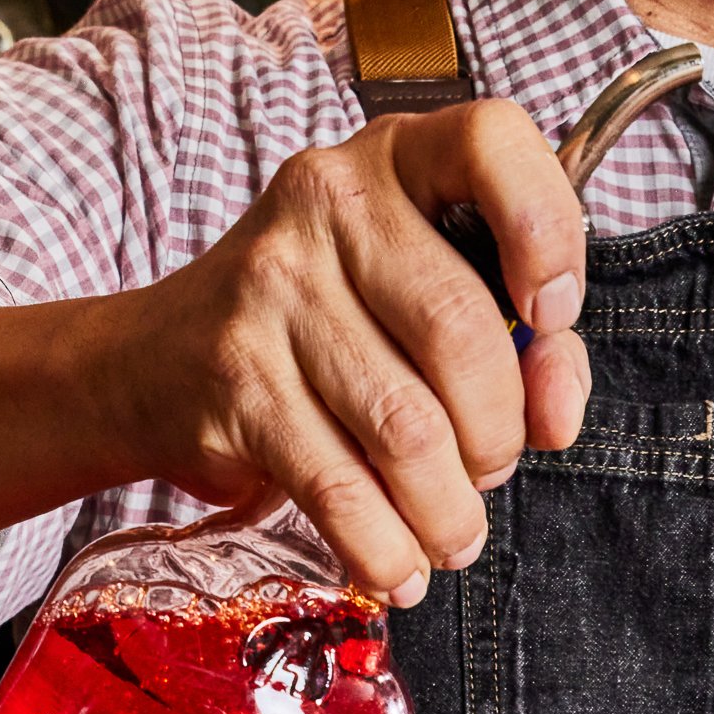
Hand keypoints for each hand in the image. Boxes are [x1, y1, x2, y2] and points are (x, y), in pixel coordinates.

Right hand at [111, 101, 590, 601]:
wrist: (158, 364)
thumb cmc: (325, 335)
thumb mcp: (423, 307)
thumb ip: (519, 345)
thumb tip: (555, 413)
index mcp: (399, 161)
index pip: (492, 144)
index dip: (547, 231)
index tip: (553, 316)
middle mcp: (330, 203)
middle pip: (460, 330)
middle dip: (497, 433)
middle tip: (489, 469)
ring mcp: (273, 288)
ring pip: (407, 428)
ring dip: (447, 510)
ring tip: (452, 534)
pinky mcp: (236, 380)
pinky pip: (340, 487)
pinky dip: (385, 548)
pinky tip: (401, 569)